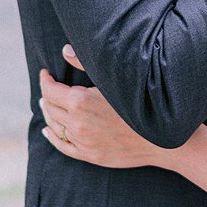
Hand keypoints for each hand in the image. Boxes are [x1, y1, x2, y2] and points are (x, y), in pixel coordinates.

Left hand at [39, 46, 164, 168]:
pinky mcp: (89, 155)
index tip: (46, 73)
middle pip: (50, 107)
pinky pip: (62, 146)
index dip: (45, 80)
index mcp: (80, 102)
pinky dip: (52, 136)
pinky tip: (49, 130)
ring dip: (49, 113)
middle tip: (49, 87)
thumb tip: (65, 50)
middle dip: (47, 95)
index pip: (50, 90)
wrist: (161, 137)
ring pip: (54, 126)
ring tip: (49, 104)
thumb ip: (85, 63)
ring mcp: (82, 141)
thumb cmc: (140, 102)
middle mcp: (77, 123)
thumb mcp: (113, 79)